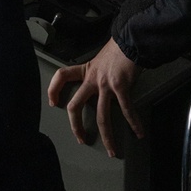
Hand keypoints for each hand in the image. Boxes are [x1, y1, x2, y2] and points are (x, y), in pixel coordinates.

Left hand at [47, 37, 142, 158]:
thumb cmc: (121, 46)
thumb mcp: (103, 57)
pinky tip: (138, 132)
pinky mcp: (121, 87)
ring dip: (107, 136)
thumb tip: (105, 78)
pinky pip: (126, 110)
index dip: (54, 89)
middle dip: (76, 126)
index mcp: (87, 70)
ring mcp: (105, 85)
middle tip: (81, 139)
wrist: (132, 39)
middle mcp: (92, 79)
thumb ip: (100, 70)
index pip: (62, 76)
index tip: (53, 102)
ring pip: (102, 116)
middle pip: (75, 106)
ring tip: (111, 150)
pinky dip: (134, 123)